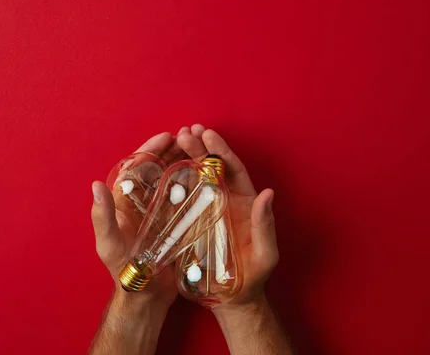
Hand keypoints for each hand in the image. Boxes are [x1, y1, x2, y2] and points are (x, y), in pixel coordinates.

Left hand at [91, 130, 190, 307]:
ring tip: (200, 148)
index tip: (166, 136)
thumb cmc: (124, 271)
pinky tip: (207, 174)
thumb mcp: (110, 245)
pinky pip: (185, 197)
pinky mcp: (175, 222)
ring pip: (172, 179)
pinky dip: (195, 183)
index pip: (136, 167)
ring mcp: (159, 211)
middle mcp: (142, 203)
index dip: (150, 150)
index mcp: (124, 203)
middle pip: (157, 169)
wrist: (147, 296)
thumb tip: (96, 185)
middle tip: (189, 137)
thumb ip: (102, 217)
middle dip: (171, 150)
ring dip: (184, 162)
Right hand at [176, 124, 278, 308]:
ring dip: (185, 157)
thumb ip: (265, 224)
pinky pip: (180, 198)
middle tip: (186, 131)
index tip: (209, 134)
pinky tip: (161, 168)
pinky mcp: (190, 223)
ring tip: (174, 140)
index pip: (233, 170)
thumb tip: (268, 192)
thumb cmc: (253, 276)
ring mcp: (206, 210)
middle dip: (200, 147)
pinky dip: (172, 181)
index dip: (222, 151)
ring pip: (195, 178)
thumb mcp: (265, 253)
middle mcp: (224, 201)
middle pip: (212, 168)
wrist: (232, 297)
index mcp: (243, 202)